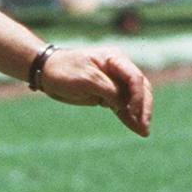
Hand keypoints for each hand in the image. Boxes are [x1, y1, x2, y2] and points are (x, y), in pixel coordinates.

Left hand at [35, 47, 152, 137]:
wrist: (46, 73)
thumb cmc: (64, 71)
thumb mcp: (87, 79)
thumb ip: (109, 90)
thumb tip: (125, 105)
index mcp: (114, 59)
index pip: (134, 78)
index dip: (137, 96)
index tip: (132, 112)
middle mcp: (119, 69)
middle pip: (140, 88)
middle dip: (144, 107)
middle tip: (145, 126)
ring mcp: (114, 81)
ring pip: (135, 98)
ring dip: (139, 115)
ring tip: (143, 132)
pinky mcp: (108, 93)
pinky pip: (123, 105)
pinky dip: (129, 116)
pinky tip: (136, 128)